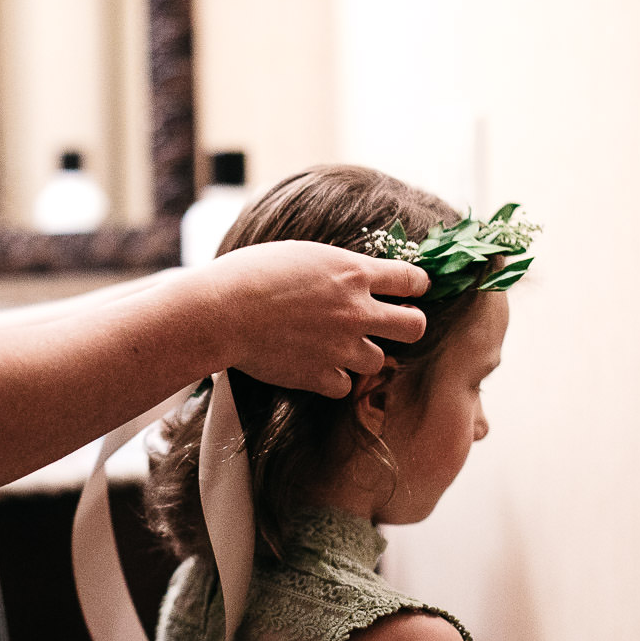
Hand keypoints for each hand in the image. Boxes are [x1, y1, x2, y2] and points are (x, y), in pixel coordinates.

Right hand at [208, 241, 427, 398]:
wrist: (222, 312)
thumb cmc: (251, 273)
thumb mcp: (302, 253)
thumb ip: (335, 267)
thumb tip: (351, 274)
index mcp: (353, 273)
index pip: (411, 279)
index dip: (417, 285)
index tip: (412, 289)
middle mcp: (356, 311)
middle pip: (415, 327)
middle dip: (409, 325)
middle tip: (394, 324)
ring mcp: (340, 347)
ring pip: (379, 361)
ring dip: (364, 354)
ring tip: (340, 346)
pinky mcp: (319, 376)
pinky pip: (345, 386)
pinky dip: (334, 379)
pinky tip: (317, 366)